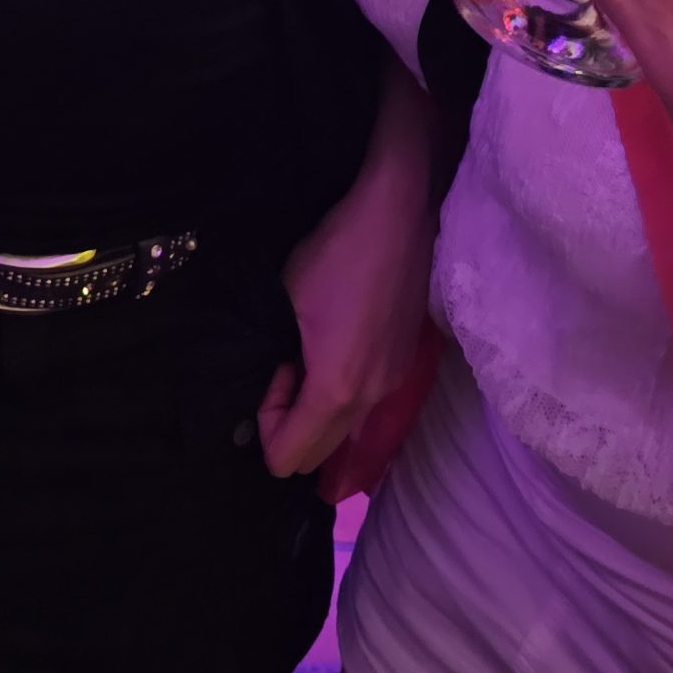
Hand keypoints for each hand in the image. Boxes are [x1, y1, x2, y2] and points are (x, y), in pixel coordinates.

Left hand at [258, 76, 439, 493]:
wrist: (401, 214)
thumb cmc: (337, 251)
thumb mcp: (287, 299)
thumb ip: (274, 356)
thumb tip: (272, 382)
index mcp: (336, 389)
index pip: (287, 459)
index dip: (266, 423)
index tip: (273, 371)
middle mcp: (370, 399)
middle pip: (318, 456)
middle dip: (291, 424)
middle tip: (286, 365)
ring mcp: (394, 383)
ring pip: (345, 431)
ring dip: (318, 409)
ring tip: (312, 351)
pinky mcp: (407, 364)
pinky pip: (366, 405)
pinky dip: (345, 393)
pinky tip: (342, 341)